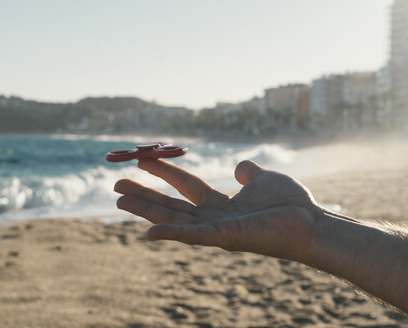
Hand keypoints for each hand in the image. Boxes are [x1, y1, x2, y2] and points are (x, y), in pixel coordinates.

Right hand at [114, 159, 321, 261]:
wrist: (312, 223)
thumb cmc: (291, 204)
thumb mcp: (263, 178)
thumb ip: (247, 172)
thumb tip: (238, 165)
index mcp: (221, 204)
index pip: (185, 186)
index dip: (164, 173)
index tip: (143, 160)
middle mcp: (213, 218)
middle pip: (171, 204)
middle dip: (144, 194)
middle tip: (116, 185)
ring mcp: (216, 229)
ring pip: (174, 219)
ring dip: (145, 210)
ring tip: (119, 199)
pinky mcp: (224, 237)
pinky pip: (193, 236)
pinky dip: (171, 234)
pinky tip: (148, 231)